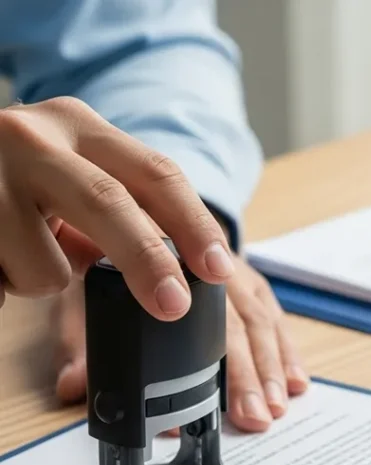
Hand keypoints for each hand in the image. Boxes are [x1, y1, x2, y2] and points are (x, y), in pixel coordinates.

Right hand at [0, 97, 233, 313]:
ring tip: (16, 252)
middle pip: (108, 203)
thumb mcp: (71, 178)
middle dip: (147, 261)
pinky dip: (2, 286)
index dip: (194, 225)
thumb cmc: (15, 183)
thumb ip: (120, 212)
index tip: (220, 270)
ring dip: (41, 280)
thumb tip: (181, 278)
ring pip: (46, 266)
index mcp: (78, 125)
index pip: (156, 173)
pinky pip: (0, 284)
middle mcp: (31, 137)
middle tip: (174, 306)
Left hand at [52, 257, 308, 431]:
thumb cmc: (110, 252)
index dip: (191, 352)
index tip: (189, 396)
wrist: (138, 204)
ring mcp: (234, 267)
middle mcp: (206, 258)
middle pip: (232, 316)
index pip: (183, 306)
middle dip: (244, 372)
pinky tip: (297, 380)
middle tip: (251, 414)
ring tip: (276, 406)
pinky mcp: (251, 279)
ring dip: (271, 366)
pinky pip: (275, 315)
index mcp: (162, 254)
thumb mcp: (81, 289)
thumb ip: (79, 339)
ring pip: (260, 317)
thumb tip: (75, 386)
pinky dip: (287, 349)